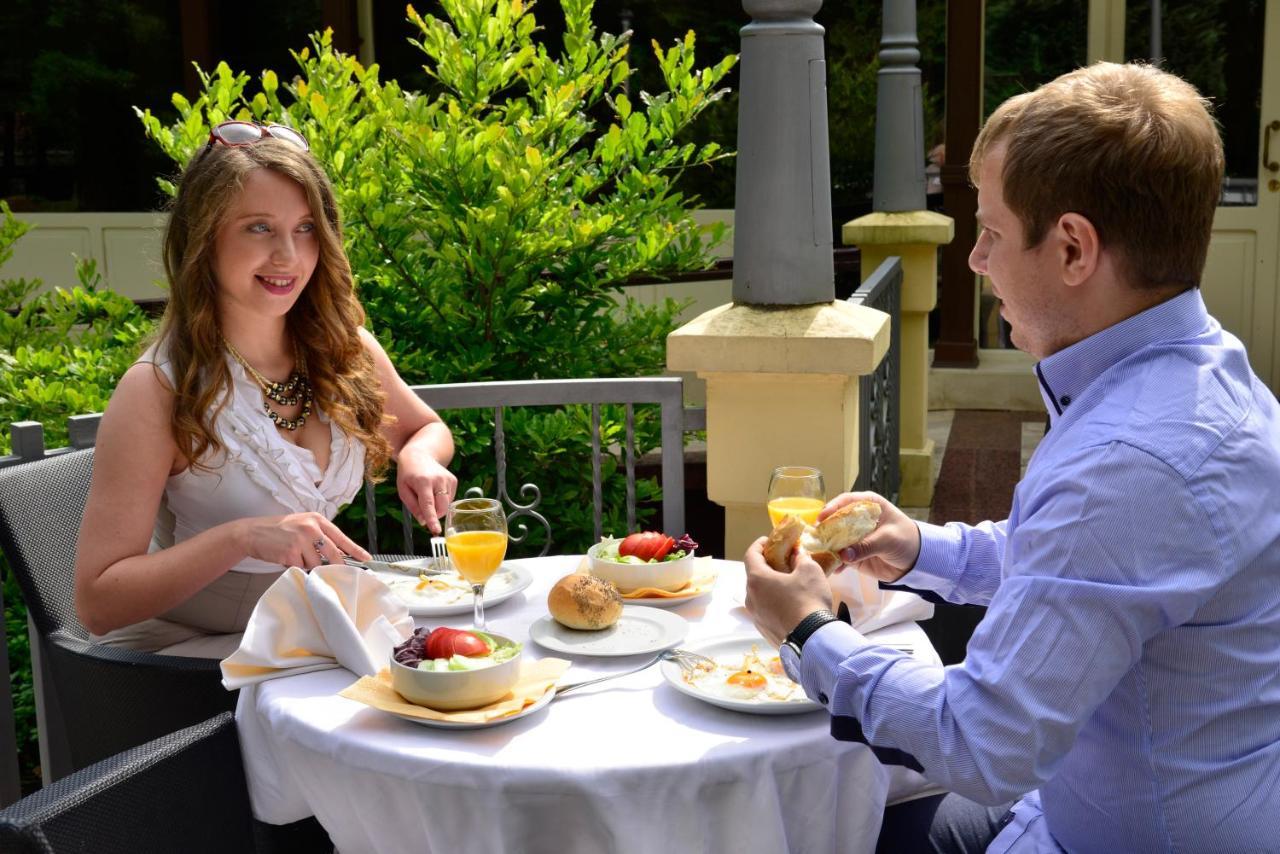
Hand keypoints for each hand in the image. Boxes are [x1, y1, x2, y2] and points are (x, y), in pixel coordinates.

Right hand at [237, 512, 370, 569]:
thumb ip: (320, 536)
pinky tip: (285, 557)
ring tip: (294, 555)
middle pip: (333, 554)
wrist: (253, 532)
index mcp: (316, 519)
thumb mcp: (302, 525)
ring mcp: (301, 540)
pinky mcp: (291, 553)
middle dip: (335, 566)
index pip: (341, 537)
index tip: (366, 558)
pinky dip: (295, 567)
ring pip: (315, 564)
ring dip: (307, 565)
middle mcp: (311, 528)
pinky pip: (300, 568)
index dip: (355, 549)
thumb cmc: (279, 530)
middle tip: (336, 573)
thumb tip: (338, 554)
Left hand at [396, 449, 456, 534]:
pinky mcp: (454, 480)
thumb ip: (412, 506)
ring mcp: (448, 479)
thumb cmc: (408, 474)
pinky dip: (442, 500)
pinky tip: (435, 491)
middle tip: (424, 510)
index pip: (428, 504)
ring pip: (447, 505)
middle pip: (441, 507)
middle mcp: (438, 480)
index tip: (435, 530)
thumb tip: (423, 521)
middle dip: (434, 515)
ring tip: (428, 494)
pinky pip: (450, 499)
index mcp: (422, 482)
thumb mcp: (403, 490)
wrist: (420, 455)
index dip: (432, 519)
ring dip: (437, 507)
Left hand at [743, 537, 832, 646]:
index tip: (768, 540)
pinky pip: (766, 611)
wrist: (812, 640)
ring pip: (760, 595)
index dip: (759, 544)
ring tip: (789, 584)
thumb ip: (801, 558)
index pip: (750, 555)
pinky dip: (774, 603)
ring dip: (771, 587)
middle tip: (783, 562)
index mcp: (757, 580)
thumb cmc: (809, 600)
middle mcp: (751, 598)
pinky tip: (791, 605)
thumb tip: (798, 556)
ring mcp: (756, 617)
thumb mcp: (810, 571)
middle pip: (754, 576)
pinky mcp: (764, 631)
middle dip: (768, 567)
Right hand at [822, 492, 920, 583]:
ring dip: (826, 547)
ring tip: (819, 555)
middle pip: (835, 520)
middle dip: (824, 530)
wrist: (916, 561)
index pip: (846, 502)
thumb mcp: (888, 540)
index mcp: (868, 505)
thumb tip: (844, 554)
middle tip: (815, 538)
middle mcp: (857, 518)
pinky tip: (832, 568)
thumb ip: (866, 546)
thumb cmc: (907, 540)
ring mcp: (854, 536)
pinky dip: (835, 562)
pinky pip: (840, 557)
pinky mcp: (854, 553)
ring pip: (834, 539)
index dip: (832, 508)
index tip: (822, 517)